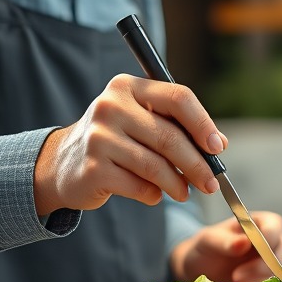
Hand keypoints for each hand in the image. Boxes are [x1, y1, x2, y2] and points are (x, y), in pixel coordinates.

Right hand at [32, 73, 226, 215]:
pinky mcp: (93, 168)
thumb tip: (218, 145)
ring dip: (177, 184)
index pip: (177, 97)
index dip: (202, 123)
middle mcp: (110, 106)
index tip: (217, 147)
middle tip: (212, 183)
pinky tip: (154, 195)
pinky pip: (138, 186)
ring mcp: (99, 137)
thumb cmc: (116, 140)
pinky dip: (153, 195)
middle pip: (169, 136)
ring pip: (155, 166)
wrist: (63, 164)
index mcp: (128, 86)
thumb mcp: (141, 121)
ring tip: (185, 193)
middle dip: (197, 164)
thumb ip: (177, 126)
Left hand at [170, 212, 281, 281]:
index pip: (275, 225)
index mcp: (260, 222)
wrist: (201, 269)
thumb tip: (244, 243)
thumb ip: (225, 241)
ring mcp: (274, 263)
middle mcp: (272, 242)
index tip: (252, 249)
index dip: (269, 237)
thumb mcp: (209, 240)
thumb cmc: (207, 247)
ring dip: (261, 280)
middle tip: (237, 276)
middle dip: (265, 265)